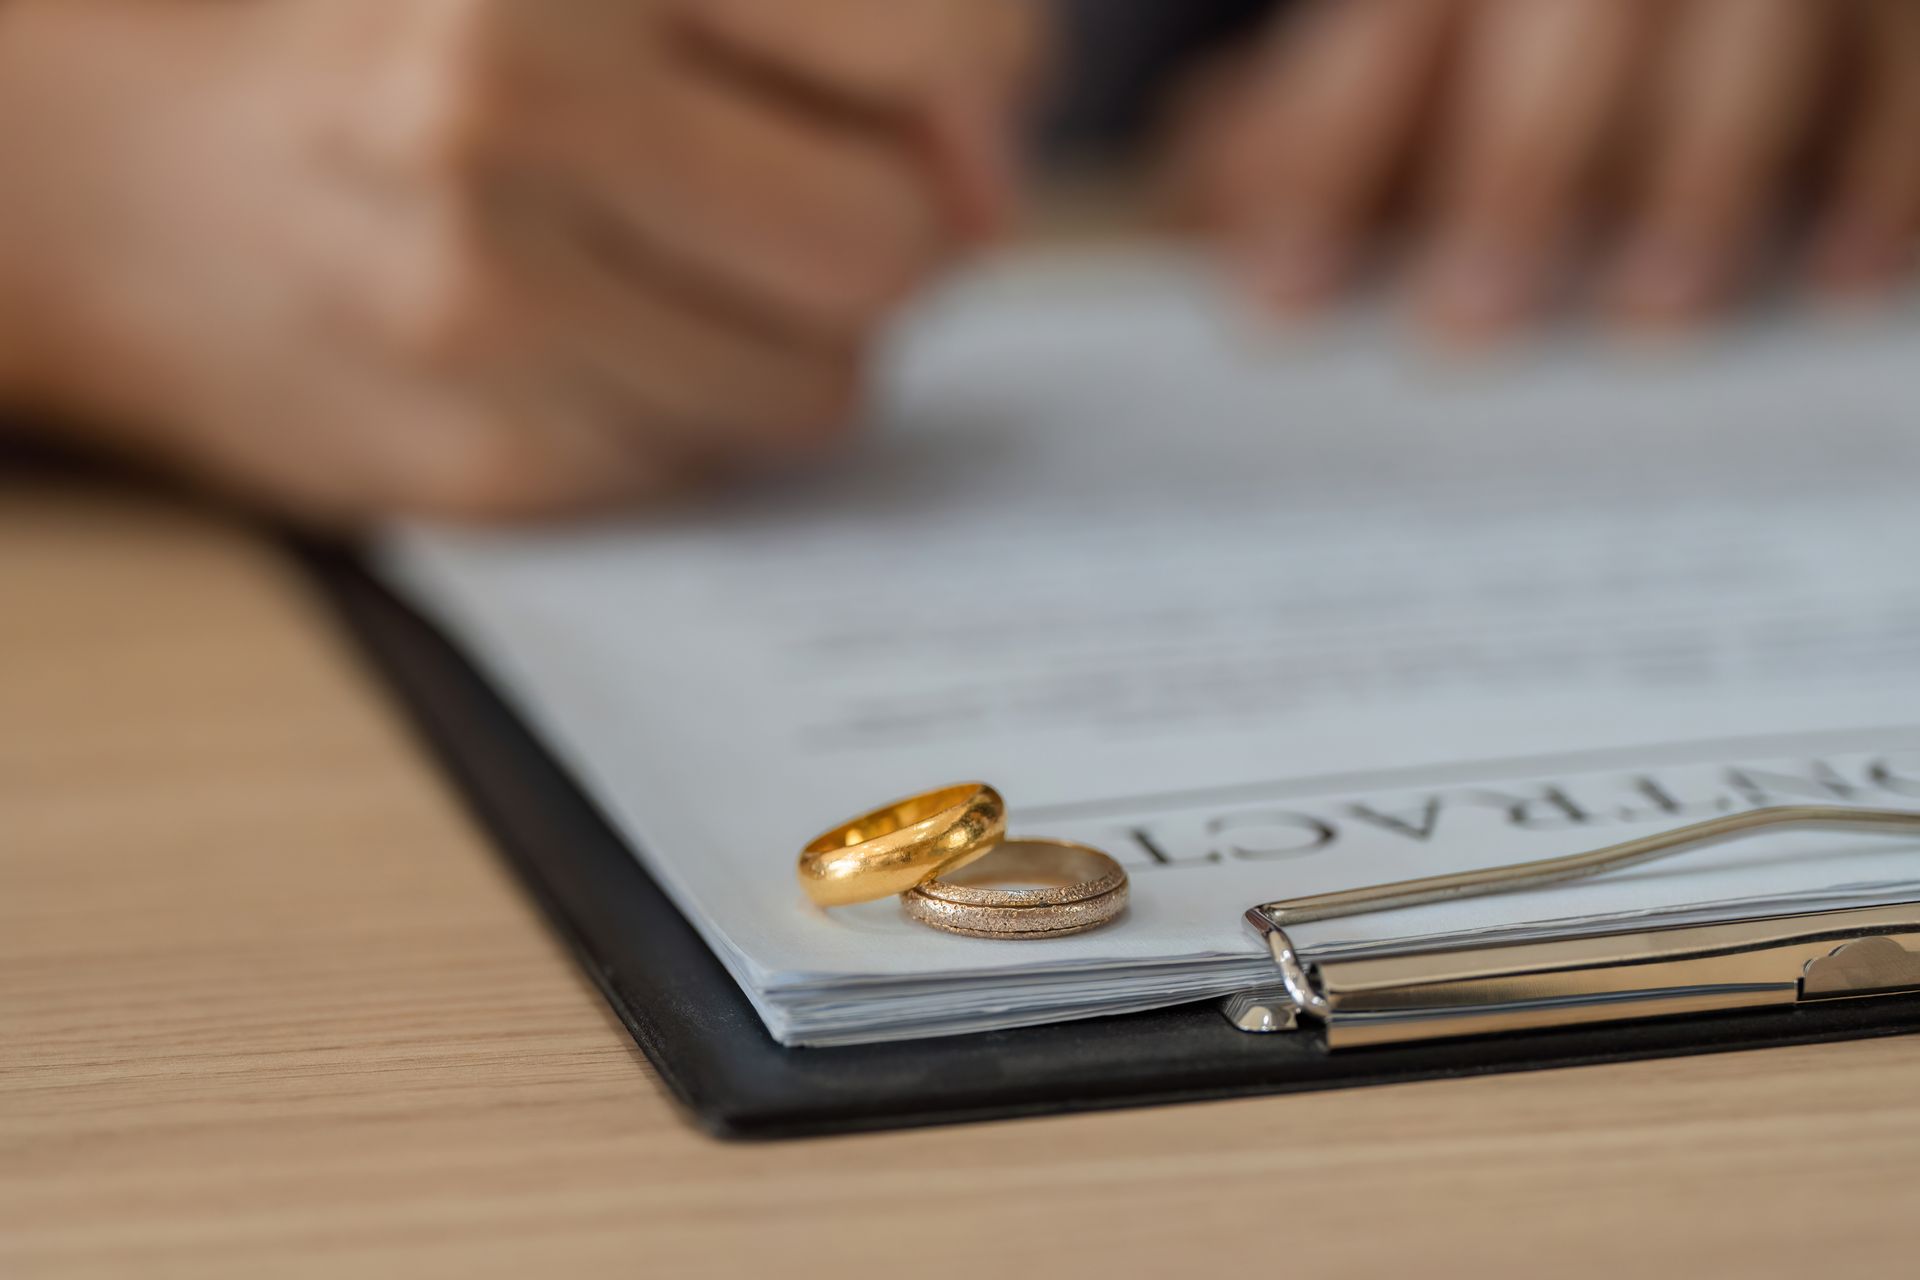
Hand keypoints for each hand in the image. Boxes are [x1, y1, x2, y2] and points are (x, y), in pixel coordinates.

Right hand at [0, 0, 1035, 519]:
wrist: (133, 172)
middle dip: (888, 228)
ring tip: (668, 256)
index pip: (942, 38)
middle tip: (787, 187)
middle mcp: (512, 102)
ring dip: (796, 330)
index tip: (934, 104)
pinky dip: (694, 404)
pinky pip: (717, 462)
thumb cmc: (416, 37)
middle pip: (895, 243)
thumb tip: (986, 188)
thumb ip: (835, 18)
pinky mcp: (484, 461)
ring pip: (830, 383)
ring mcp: (485, 304)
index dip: (976, 89)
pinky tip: (587, 334)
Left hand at [1178, 0, 1919, 337]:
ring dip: (1703, 173)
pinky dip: (1884, 172)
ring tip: (1652, 315)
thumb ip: (1316, 108)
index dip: (1328, 158)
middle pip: (1574, 12)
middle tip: (1467, 329)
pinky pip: (1905, 73)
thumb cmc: (1503, 28)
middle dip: (1516, 168)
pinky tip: (1843, 286)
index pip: (1391, 27)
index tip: (1281, 304)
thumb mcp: (1408, 34)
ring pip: (1752, 31)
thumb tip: (1208, 205)